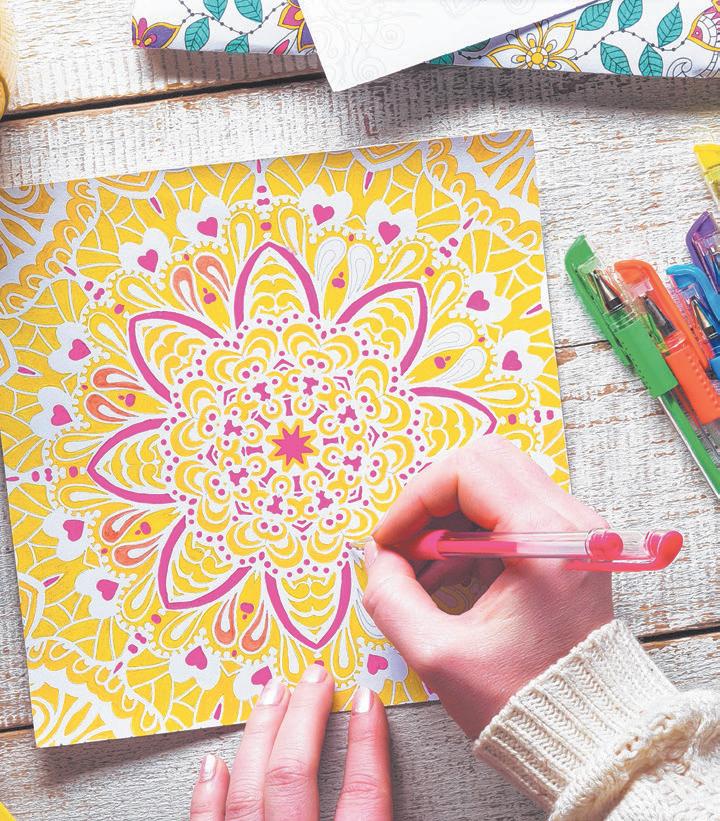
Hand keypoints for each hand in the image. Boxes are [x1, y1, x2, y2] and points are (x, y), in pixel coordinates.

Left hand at [189, 665, 391, 820]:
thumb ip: (378, 815)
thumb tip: (410, 799)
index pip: (363, 793)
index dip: (367, 740)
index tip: (366, 700)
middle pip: (295, 775)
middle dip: (305, 716)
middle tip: (316, 678)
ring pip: (248, 790)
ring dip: (260, 735)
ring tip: (273, 695)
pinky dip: (207, 795)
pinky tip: (213, 764)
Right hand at [364, 435, 613, 738]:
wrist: (587, 735)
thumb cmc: (522, 702)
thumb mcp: (437, 656)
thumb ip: (390, 596)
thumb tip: (377, 555)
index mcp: (546, 541)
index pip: (467, 471)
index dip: (414, 499)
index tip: (387, 541)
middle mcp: (569, 522)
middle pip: (484, 460)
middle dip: (431, 498)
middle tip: (405, 544)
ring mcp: (573, 529)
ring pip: (495, 480)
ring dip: (447, 515)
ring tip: (421, 568)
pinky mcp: (567, 544)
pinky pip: (507, 509)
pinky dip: (468, 531)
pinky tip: (446, 574)